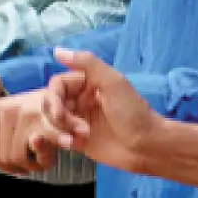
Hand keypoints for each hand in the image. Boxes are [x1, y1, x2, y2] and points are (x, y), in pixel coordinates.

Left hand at [0, 91, 63, 175]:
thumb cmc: (38, 114)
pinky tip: (67, 142)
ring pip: (20, 157)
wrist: (66, 97)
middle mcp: (6, 110)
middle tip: (36, 163)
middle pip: (6, 157)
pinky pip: (47, 138)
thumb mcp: (10, 123)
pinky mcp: (46, 116)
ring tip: (46, 157)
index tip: (20, 166)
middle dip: (23, 167)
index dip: (7, 165)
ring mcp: (25, 112)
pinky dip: (55, 143)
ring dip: (37, 164)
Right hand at [42, 48, 162, 172]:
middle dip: (57, 115)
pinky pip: (54, 135)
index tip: (60, 110)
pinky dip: (58, 139)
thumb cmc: (133, 113)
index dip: (54, 96)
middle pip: (49, 102)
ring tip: (78, 137)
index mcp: (86, 84)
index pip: (56, 84)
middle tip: (76, 127)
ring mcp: (76, 120)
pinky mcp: (76, 139)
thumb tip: (56, 51)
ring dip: (58, 128)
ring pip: (49, 119)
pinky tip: (72, 144)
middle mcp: (78, 100)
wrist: (148, 147)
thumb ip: (87, 63)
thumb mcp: (113, 83)